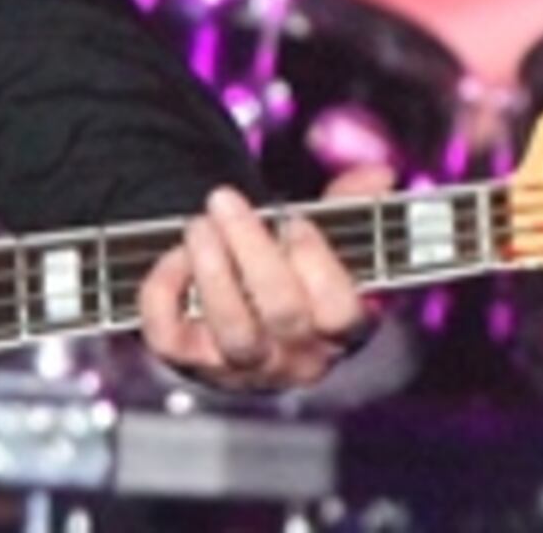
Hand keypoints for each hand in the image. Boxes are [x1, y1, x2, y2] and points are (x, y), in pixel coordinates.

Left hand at [132, 177, 384, 394]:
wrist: (244, 315)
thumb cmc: (292, 273)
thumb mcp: (326, 241)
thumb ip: (351, 207)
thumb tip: (379, 175)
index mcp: (340, 332)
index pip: (341, 312)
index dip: (317, 263)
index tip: (294, 219)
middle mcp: (297, 358)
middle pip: (283, 313)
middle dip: (251, 249)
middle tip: (224, 199)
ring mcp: (243, 368)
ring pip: (233, 333)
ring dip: (212, 270)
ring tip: (198, 224)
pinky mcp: (192, 364)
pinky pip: (171, 339)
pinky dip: (163, 294)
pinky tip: (174, 257)